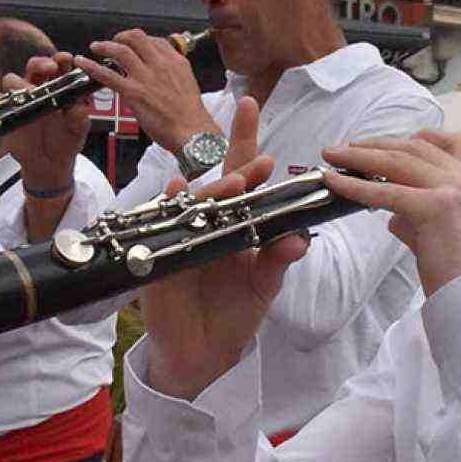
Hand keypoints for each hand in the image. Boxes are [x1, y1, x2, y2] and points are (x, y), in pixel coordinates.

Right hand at [7, 52, 92, 193]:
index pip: (58, 67)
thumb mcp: (78, 130)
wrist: (48, 164)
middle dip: (41, 63)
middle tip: (50, 68)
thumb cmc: (65, 142)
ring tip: (28, 92)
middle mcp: (38, 89)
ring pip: (12, 80)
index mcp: (58, 88)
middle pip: (34, 66)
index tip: (66, 59)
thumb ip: (79, 117)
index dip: (60, 60)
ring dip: (18, 83)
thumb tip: (79, 107)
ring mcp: (20, 99)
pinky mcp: (5, 111)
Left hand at [74, 30, 218, 148]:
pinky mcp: (133, 93)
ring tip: (96, 47)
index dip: (140, 40)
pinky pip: (107, 75)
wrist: (193, 133)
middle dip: (121, 37)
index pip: (154, 40)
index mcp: (175, 62)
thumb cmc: (191, 116)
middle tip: (114, 42)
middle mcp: (160, 65)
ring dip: (104, 46)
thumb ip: (174, 74)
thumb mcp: (188, 84)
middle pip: (136, 38)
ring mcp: (145, 77)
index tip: (134, 45)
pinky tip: (83, 63)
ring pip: (120, 50)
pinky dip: (92, 66)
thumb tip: (164, 72)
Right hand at [140, 97, 306, 400]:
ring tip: (236, 183)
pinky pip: (161, 227)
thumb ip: (277, 262)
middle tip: (261, 161)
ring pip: (194, 202)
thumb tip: (300, 240)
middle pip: (219, 182)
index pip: (244, 176)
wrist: (203, 354)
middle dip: (237, 163)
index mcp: (237, 223)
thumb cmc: (235, 313)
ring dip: (213, 190)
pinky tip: (176, 192)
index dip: (247, 144)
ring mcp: (183, 236)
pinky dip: (169, 208)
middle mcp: (209, 222)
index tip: (252, 107)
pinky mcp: (160, 257)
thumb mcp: (263, 288)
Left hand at [320, 130, 460, 295]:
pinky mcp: (433, 208)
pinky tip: (335, 182)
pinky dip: (355, 185)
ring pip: (397, 162)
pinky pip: (385, 192)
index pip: (453, 142)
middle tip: (347, 147)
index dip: (420, 136)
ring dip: (359, 156)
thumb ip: (422, 217)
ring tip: (333, 154)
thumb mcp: (450, 232)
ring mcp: (451, 190)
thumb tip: (394, 216)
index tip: (393, 140)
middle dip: (376, 144)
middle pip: (414, 148)